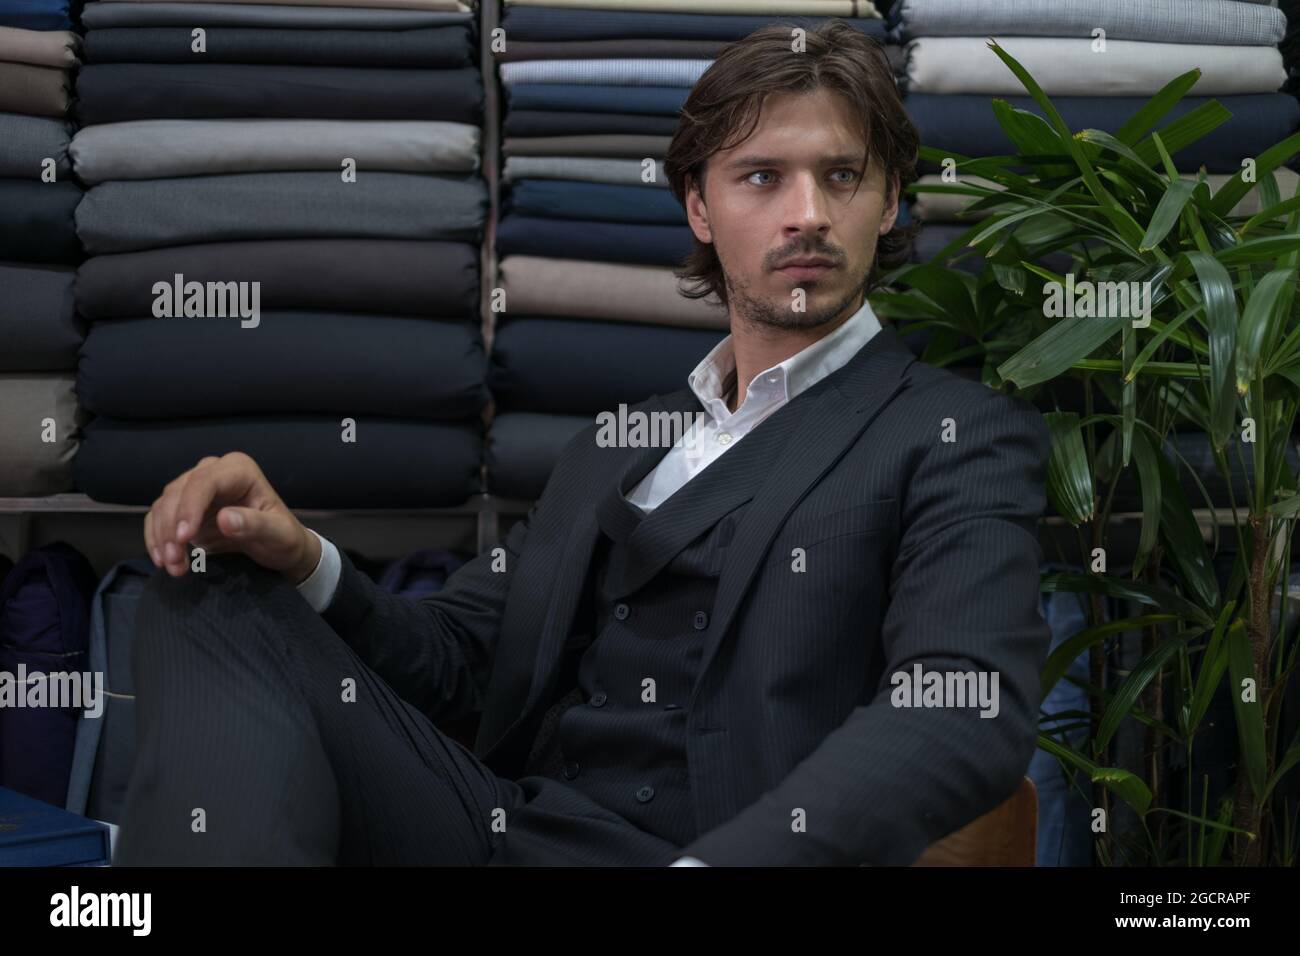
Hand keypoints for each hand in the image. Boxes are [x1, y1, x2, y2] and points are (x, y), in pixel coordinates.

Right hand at [144, 451, 319, 582]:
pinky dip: (156, 538)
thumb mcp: (278, 534)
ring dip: (161, 537)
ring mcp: (196, 488)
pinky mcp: (184, 508)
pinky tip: (162, 559)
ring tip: (172, 566)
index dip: (189, 508)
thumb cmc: (283, 537)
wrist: (277, 548)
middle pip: (178, 493)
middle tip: (174, 562)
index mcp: (239, 470)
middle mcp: (213, 471)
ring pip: (164, 505)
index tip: (183, 538)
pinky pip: (159, 517)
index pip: (204, 482)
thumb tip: (225, 519)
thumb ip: (255, 525)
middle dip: (171, 528)